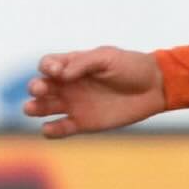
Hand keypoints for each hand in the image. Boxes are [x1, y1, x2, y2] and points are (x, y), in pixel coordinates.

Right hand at [23, 48, 166, 136]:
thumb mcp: (107, 57)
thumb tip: (60, 75)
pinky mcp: (83, 123)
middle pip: (40, 86)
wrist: (154, 87)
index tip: (57, 71)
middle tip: (41, 89)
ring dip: (34, 108)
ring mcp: (74, 104)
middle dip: (35, 88)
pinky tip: (49, 128)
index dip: (46, 67)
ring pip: (43, 107)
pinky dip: (50, 130)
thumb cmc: (131, 67)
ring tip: (33, 108)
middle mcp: (69, 85)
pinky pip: (60, 129)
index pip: (47, 65)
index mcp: (73, 65)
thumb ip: (83, 63)